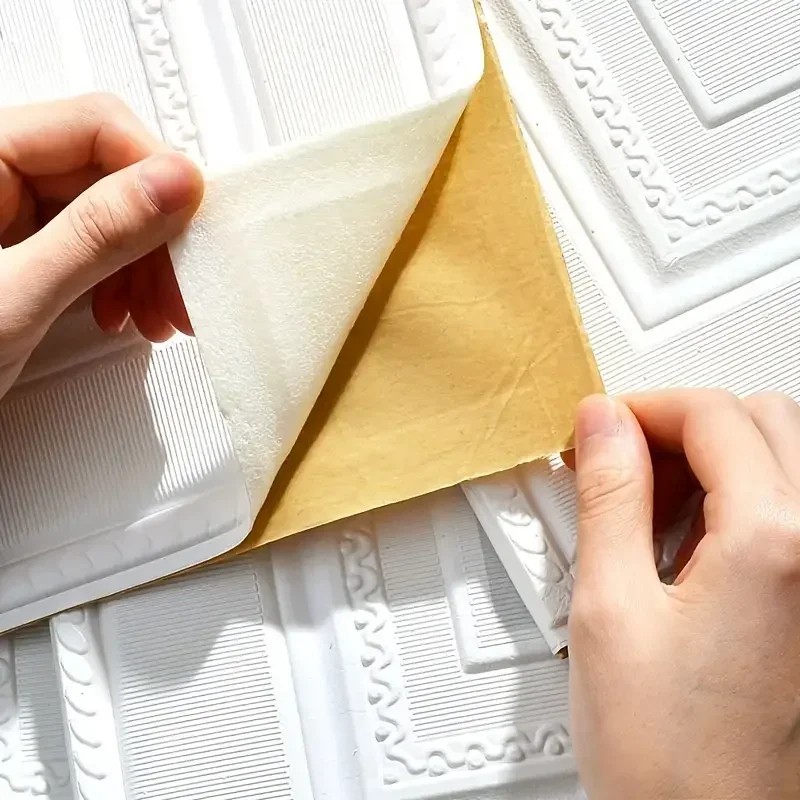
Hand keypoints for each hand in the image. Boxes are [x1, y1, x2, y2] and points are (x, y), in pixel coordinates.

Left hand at [0, 94, 203, 397]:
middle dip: (157, 237)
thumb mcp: (9, 299)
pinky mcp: (20, 255)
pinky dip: (120, 284)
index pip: (94, 128)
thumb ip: (95, 235)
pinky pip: (92, 250)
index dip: (154, 173)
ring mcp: (6, 217)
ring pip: (109, 216)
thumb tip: (172, 184)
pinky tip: (122, 315)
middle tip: (181, 287)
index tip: (192, 223)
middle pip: (109, 176)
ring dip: (145, 267)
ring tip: (154, 315)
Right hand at [569, 390, 799, 799]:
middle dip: (682, 427)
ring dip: (710, 461)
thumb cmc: (668, 759)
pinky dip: (734, 503)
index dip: (643, 409)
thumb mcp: (609, 608)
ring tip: (643, 508)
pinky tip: (680, 545)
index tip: (598, 431)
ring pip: (781, 460)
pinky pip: (787, 515)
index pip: (713, 415)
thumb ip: (607, 498)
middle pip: (761, 422)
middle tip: (619, 464)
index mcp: (775, 544)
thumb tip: (601, 426)